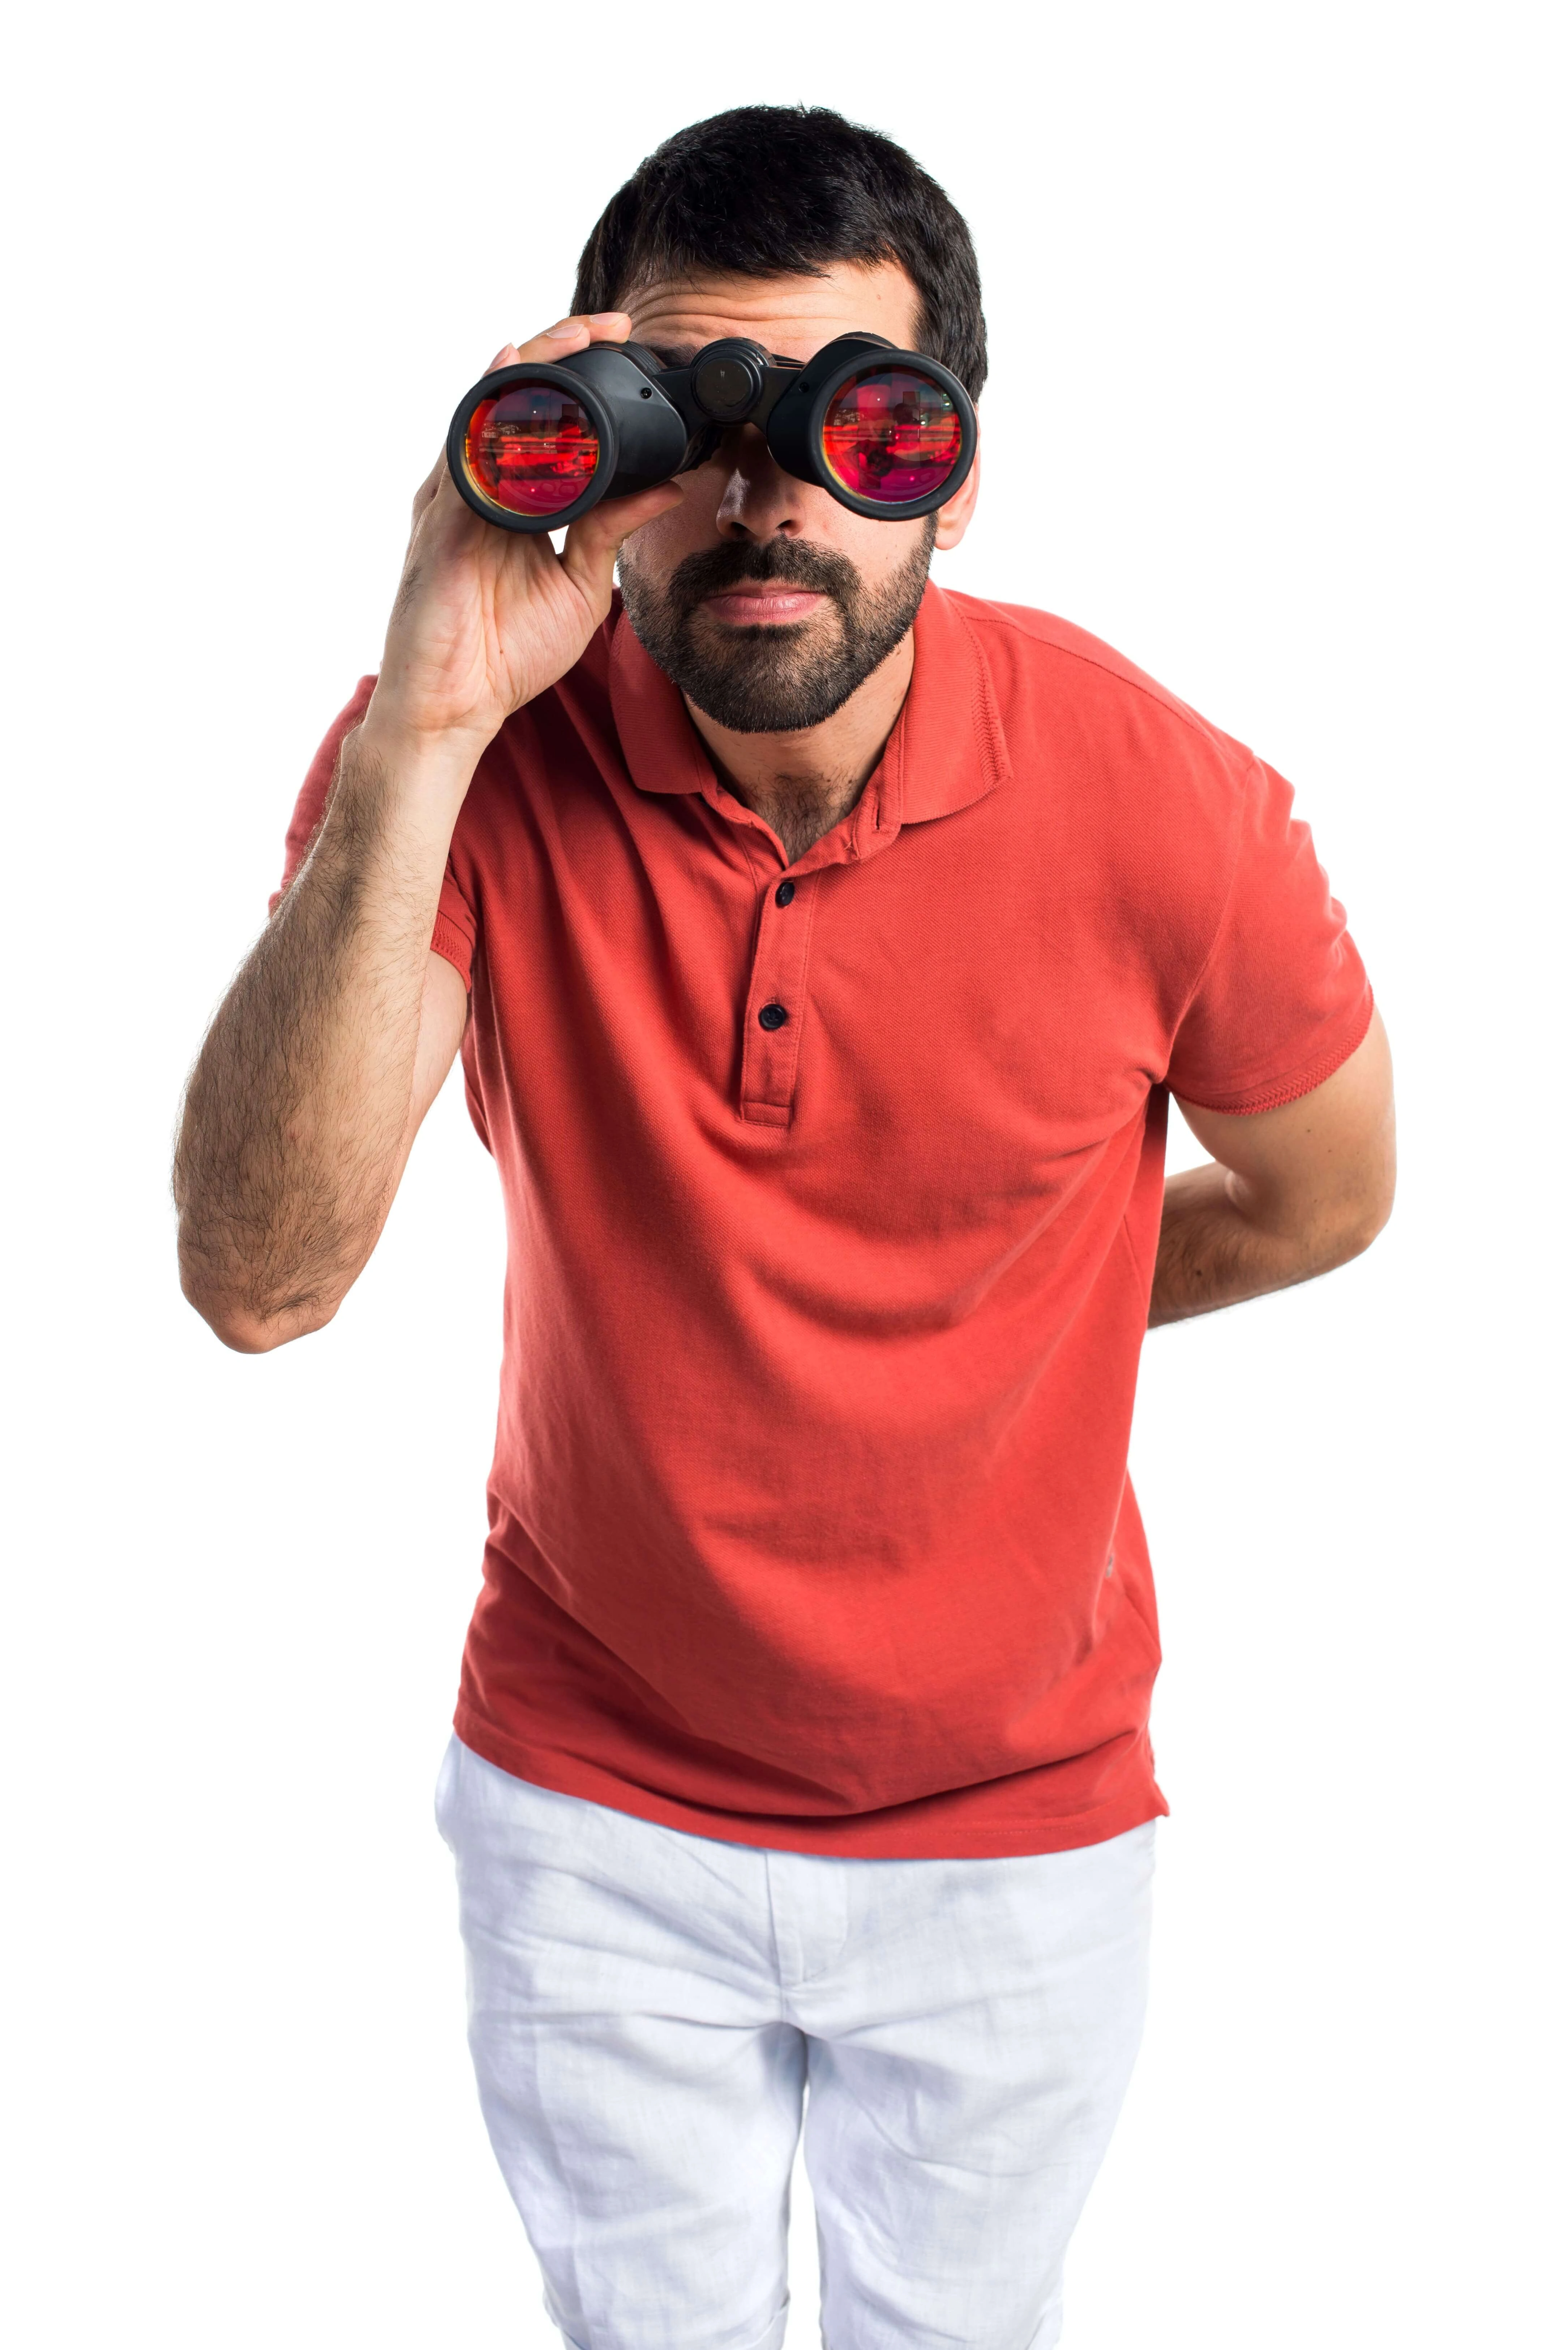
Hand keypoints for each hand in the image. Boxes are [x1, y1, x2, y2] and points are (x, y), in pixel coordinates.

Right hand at [362, 313, 681, 761]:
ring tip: (571, 338)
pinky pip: (465, 455)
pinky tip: (510, 382)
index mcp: (513, 499)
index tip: (624, 350)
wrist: (455, 708)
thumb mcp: (580, 584)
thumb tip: (666, 485)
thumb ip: (612, 531)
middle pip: (512, 399)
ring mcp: (455, 500)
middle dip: (556, 354)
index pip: (544, 421)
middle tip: (606, 326)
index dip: (578, 380)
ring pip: (487, 412)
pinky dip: (490, 417)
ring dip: (528, 370)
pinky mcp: (441, 524)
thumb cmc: (503, 652)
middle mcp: (479, 487)